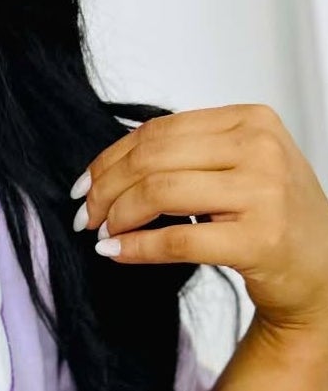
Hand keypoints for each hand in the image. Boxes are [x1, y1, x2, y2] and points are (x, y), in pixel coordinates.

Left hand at [70, 103, 327, 334]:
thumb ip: (187, 153)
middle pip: (152, 159)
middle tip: (86, 213)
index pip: (159, 131)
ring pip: (159, 193)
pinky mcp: (260, 238)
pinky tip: (116, 253)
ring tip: (102, 232)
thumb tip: (109, 164)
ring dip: (117, 216)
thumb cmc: (273, 216)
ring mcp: (264, 192)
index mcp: (252, 120)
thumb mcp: (239, 166)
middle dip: (106, 188)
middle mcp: (262, 148)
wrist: (322, 270)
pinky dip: (136, 248)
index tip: (85, 183)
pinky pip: (177, 240)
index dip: (110, 157)